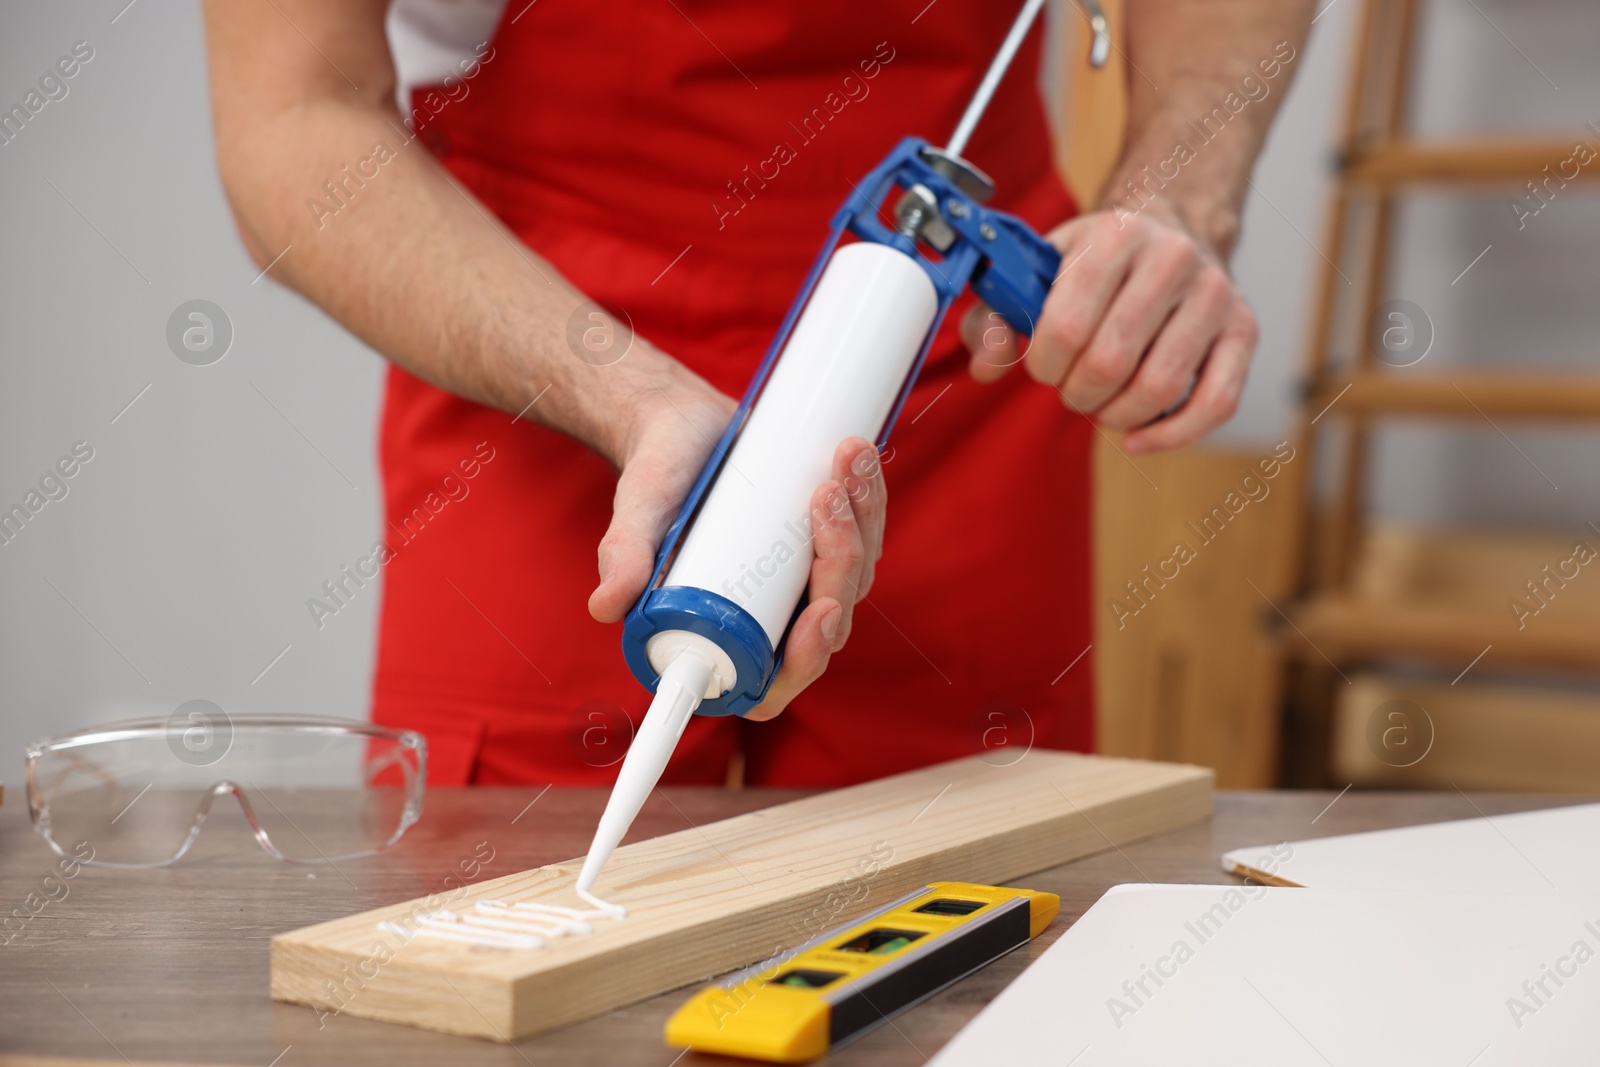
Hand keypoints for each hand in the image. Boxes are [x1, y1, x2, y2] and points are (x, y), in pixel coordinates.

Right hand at [586, 370, 885, 721]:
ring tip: (840, 462)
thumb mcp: (638, 514)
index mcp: (727, 638)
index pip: (778, 679)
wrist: (678, 427)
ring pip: (856, 574)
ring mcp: (805, 582)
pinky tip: (857, 460)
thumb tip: (605, 606)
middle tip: (824, 499)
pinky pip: (863, 534)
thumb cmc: (656, 480)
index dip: (808, 656)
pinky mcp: (826, 542)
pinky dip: (868, 498)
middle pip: (830, 620)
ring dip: (860, 520)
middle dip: (841, 561)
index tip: (818, 610)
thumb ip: (623, 557)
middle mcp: (773, 619)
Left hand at [959, 206, 1257, 453]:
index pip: (1066, 326)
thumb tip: (986, 366)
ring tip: (1102, 405)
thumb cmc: (1098, 262)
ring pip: (1159, 388)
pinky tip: (1137, 438)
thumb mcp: (1041, 270)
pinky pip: (1215, 403)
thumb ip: (999, 316)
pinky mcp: (1244, 330)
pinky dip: (1171, 435)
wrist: (1173, 231)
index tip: (1043, 367)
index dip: (1044, 365)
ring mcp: (1215, 295)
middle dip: (1077, 393)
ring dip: (1116, 415)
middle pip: (1110, 362)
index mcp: (1115, 236)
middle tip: (1071, 389)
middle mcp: (1173, 259)